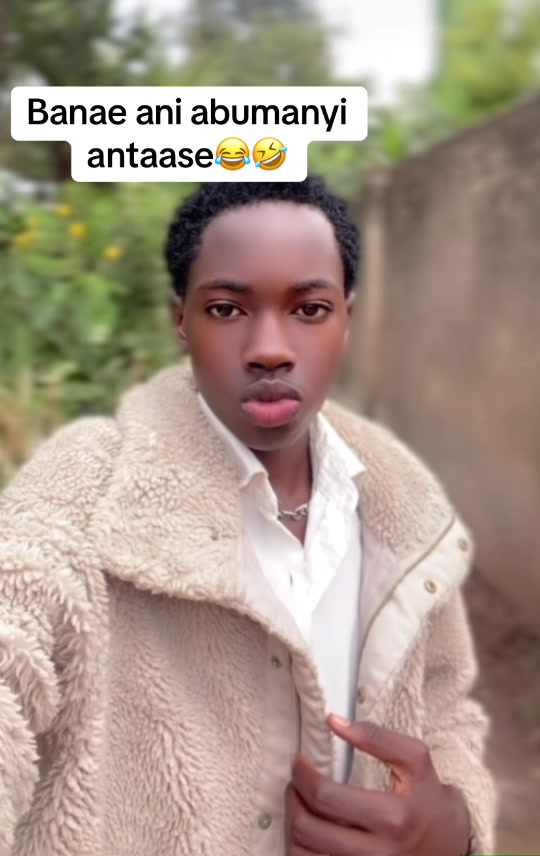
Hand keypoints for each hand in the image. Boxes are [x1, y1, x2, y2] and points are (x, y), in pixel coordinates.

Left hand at [285, 716, 470, 855]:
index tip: (299, 762)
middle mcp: (378, 855)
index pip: (326, 798)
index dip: (302, 776)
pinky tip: (309, 833)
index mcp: (393, 818)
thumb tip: (334, 722)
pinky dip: (301, 850)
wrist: (453, 848)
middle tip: (296, 783)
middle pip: (308, 829)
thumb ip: (377, 737)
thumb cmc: (430, 801)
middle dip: (293, 799)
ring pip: (302, 855)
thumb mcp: (416, 761)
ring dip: (292, 826)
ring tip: (300, 806)